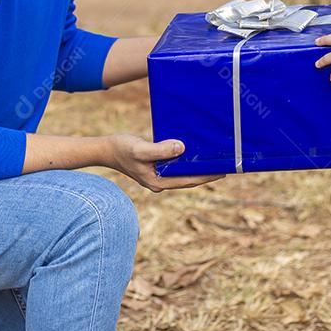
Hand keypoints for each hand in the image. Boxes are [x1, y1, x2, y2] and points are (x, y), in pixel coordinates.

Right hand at [104, 134, 223, 192]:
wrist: (105, 149)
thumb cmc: (121, 149)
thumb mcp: (141, 149)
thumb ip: (160, 150)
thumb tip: (181, 148)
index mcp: (158, 182)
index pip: (189, 181)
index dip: (207, 176)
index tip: (223, 170)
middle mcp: (160, 181)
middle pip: (188, 178)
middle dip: (205, 173)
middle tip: (225, 164)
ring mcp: (158, 175)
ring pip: (183, 172)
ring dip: (196, 166)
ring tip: (213, 159)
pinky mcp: (156, 167)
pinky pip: (176, 165)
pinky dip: (186, 160)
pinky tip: (194, 153)